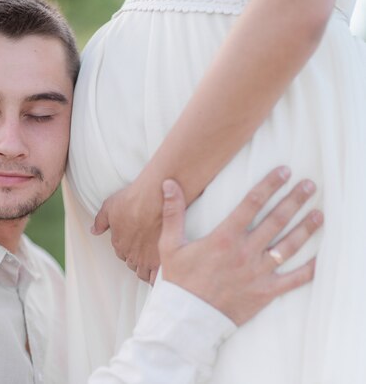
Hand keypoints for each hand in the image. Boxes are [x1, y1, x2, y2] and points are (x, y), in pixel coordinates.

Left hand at [92, 178, 162, 283]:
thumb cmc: (133, 199)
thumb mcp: (110, 206)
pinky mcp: (161, 260)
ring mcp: (146, 259)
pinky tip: (164, 274)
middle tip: (145, 254)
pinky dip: (159, 277)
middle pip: (132, 263)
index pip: (121, 253)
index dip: (127, 249)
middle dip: (137, 260)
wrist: (156, 198)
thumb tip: (93, 230)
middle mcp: (131, 253)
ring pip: (144, 273)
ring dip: (147, 270)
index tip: (134, 244)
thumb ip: (100, 221)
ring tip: (154, 265)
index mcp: (119, 243)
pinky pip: (158, 278)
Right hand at [159, 167, 321, 325]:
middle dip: (295, 200)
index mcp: (224, 238)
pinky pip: (293, 280)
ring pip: (289, 246)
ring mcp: (258, 272)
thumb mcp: (170, 244)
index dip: (269, 185)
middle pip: (276, 220)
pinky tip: (321, 258)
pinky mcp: (265, 292)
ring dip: (306, 228)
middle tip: (310, 185)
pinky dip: (310, 269)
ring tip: (319, 214)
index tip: (284, 171)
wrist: (188, 318)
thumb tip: (168, 183)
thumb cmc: (179, 280)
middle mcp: (245, 252)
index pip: (252, 203)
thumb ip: (173, 212)